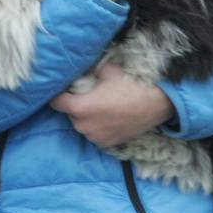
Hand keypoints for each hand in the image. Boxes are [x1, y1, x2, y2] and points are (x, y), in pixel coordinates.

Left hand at [50, 61, 174, 147]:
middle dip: (75, 105)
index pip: (56, 102)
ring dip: (87, 117)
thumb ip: (89, 71)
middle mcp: (84, 126)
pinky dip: (98, 126)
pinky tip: (110, 116)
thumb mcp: (106, 70)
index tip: (63, 88)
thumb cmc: (130, 84)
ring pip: (83, 125)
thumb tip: (81, 69)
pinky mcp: (107, 144)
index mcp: (80, 108)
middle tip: (88, 94)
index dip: (58, 94)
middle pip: (70, 114)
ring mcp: (95, 138)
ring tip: (102, 106)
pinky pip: (95, 134)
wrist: (156, 103)